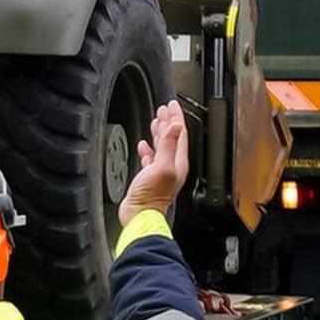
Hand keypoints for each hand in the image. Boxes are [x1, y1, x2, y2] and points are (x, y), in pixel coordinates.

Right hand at [119, 106, 191, 223]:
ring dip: (159, 133)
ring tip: (156, 121)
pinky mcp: (149, 178)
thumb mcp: (162, 166)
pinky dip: (148, 149)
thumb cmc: (152, 197)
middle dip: (168, 121)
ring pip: (162, 146)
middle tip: (164, 109)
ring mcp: (161, 172)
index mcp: (178, 162)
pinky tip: (144, 146)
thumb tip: (175, 125)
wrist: (140, 215)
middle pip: (172, 138)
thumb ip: (168, 145)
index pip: (179, 134)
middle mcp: (172, 166)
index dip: (176, 117)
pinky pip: (151, 158)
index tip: (172, 105)